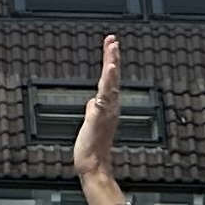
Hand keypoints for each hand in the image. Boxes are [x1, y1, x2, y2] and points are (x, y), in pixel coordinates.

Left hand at [72, 36, 129, 204]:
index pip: (110, 79)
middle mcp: (111, 106)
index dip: (110, 61)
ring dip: (111, 65)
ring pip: (111, 84)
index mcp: (109, 106)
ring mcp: (107, 111)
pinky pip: (105, 96)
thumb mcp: (91, 122)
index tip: (111, 44)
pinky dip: (108, 82)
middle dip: (112, 57)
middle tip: (112, 39)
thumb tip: (92, 102)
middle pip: (113, 77)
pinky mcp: (100, 116)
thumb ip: (93, 109)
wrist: (93, 165)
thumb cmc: (93, 147)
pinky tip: (109, 71)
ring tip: (112, 48)